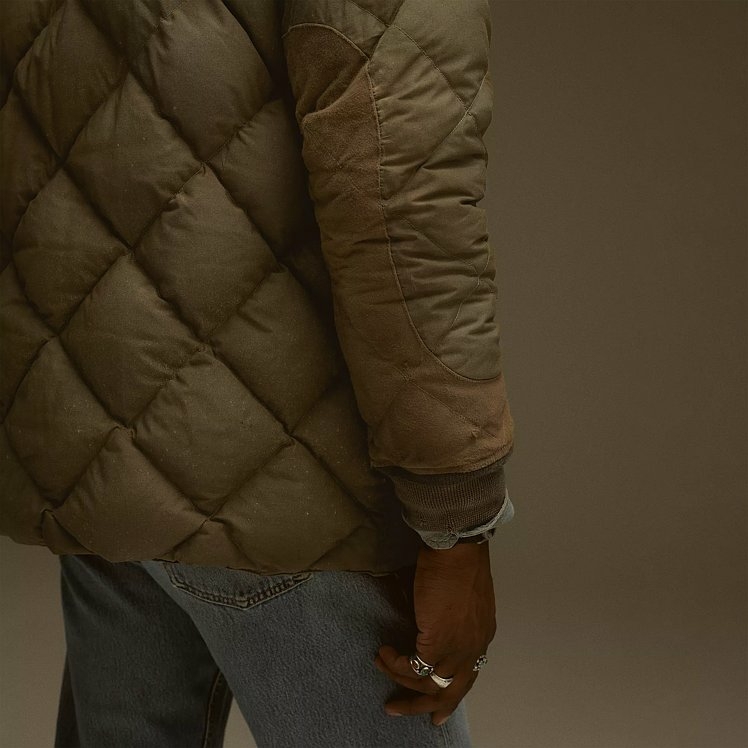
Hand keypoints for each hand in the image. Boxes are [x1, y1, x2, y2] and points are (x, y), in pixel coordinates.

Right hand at [374, 540, 496, 725]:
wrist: (459, 551)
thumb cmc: (457, 561)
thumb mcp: (458, 598)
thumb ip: (444, 616)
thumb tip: (422, 619)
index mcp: (481, 636)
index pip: (468, 675)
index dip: (451, 692)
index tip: (438, 708)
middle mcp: (472, 648)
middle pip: (450, 692)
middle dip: (425, 706)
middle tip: (400, 709)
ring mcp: (457, 649)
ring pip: (429, 685)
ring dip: (400, 682)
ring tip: (382, 667)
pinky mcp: (437, 644)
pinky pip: (413, 667)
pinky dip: (395, 664)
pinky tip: (384, 653)